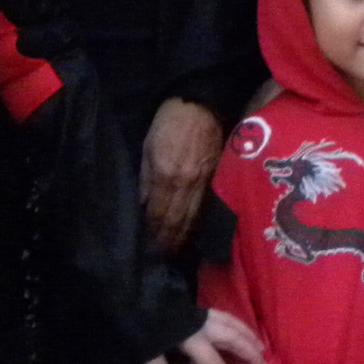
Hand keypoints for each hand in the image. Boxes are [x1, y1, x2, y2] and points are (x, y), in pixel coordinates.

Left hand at [142, 97, 223, 255]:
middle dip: (169, 244)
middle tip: (162, 259)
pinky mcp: (219, 180)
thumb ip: (146, 180)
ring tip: (176, 254)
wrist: (204, 104)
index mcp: (166, 175)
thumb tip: (145, 208)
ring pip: (194, 220)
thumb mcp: (148, 147)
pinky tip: (194, 236)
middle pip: (178, 223)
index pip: (159, 215)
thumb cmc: (169, 122)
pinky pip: (207, 209)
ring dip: (184, 240)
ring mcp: (206, 184)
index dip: (154, 235)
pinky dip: (199, 226)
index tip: (149, 249)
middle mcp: (187, 184)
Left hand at [145, 307, 264, 363]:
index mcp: (193, 339)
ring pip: (233, 324)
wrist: (140, 292)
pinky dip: (238, 324)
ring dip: (249, 335)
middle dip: (250, 353)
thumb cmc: (144, 321)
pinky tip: (239, 328)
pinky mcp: (200, 308)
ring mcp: (204, 315)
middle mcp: (204, 327)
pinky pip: (226, 316)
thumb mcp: (147, 347)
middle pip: (234, 339)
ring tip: (260, 345)